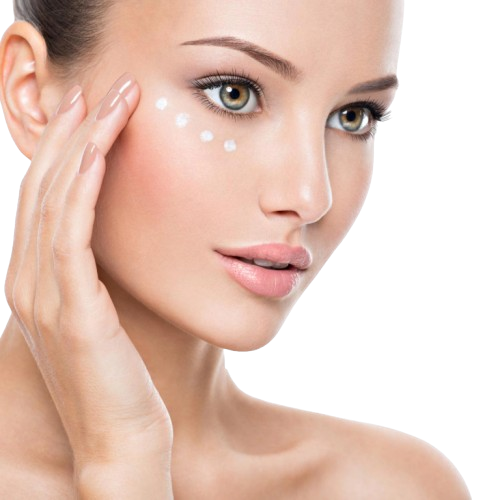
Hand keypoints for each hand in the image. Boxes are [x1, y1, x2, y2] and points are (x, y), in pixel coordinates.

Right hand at [4, 74, 172, 477]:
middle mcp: (27, 283)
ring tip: (108, 101)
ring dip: (81, 146)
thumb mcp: (101, 318)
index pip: (44, 200)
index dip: (66, 152)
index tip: (94, 112)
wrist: (123, 440)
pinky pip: (72, 231)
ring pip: (55, 199)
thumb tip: (110, 242)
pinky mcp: (71, 310)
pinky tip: (104, 148)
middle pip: (43, 189)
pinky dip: (85, 185)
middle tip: (101, 89)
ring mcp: (42, 296)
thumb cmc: (123, 378)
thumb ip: (94, 279)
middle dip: (72, 134)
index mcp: (35, 283)